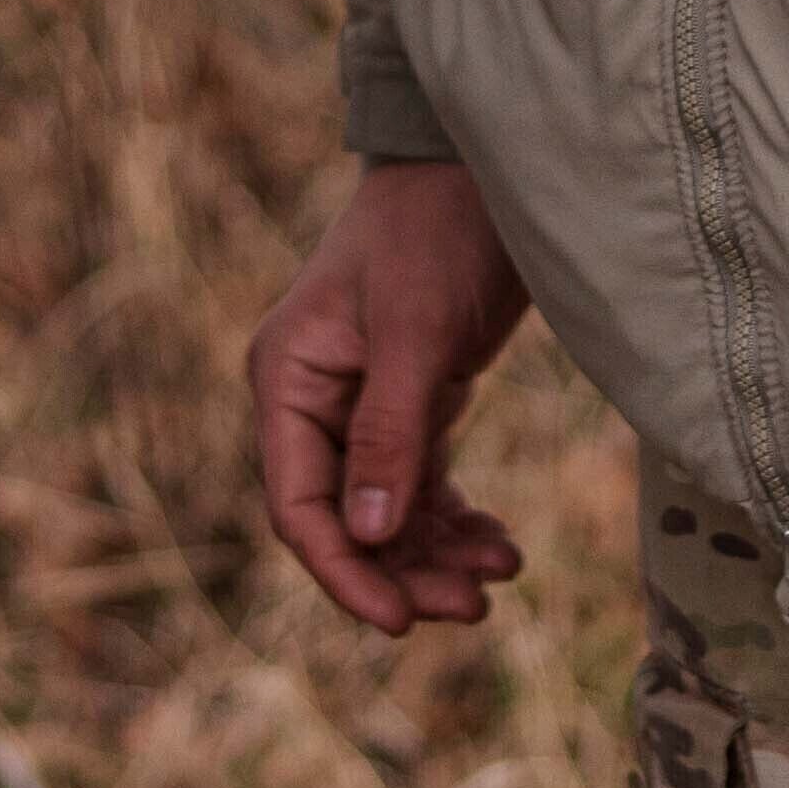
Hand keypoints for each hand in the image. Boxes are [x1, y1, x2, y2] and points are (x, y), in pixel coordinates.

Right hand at [249, 162, 535, 631]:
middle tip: (474, 607)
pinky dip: (456, 520)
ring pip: (388, 512)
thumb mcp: (416, 329)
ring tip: (500, 576)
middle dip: (405, 570)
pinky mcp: (411, 400)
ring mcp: (362, 404)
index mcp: (288, 379)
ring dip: (436, 554)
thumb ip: (388, 430)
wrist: (485, 166)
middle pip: (347, 520)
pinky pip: (422, 486)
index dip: (345, 572)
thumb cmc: (438, 230)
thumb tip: (365, 535)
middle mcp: (314, 400)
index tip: (401, 621)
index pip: (299, 505)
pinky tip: (500, 544)